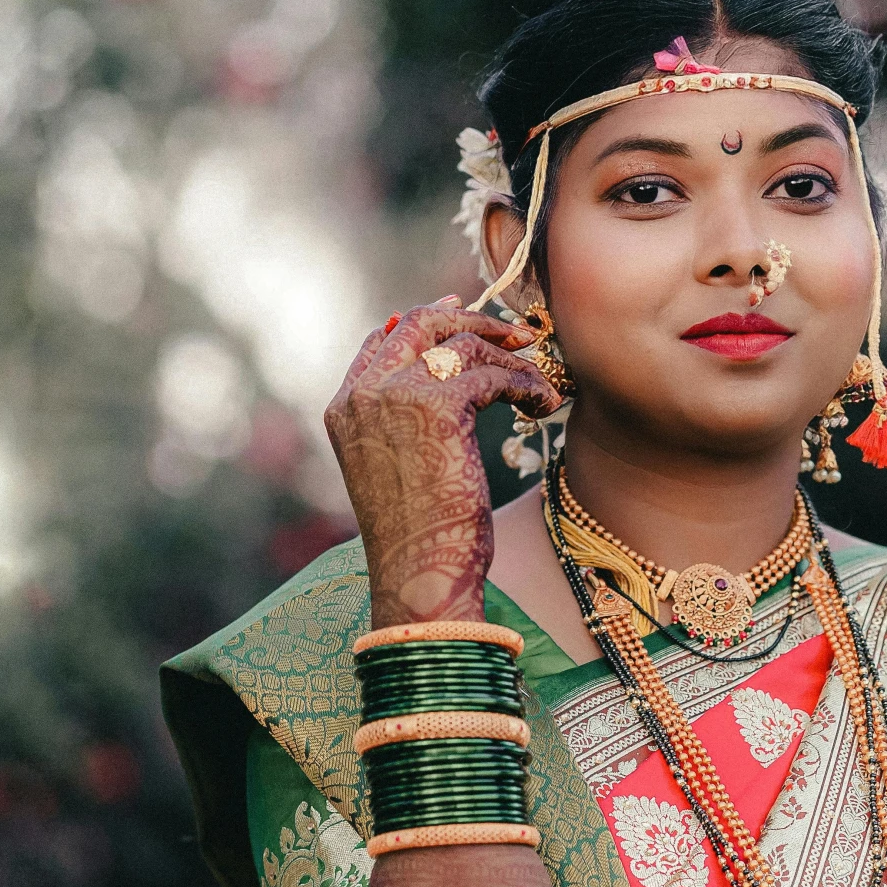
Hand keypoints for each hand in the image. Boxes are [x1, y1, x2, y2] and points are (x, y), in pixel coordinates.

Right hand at [325, 299, 561, 626]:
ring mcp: (395, 394)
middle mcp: (363, 394)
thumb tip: (443, 380)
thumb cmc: (416, 535)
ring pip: (463, 345)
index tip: (462, 312)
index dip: (426, 323)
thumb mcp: (395, 469)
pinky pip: (492, 373)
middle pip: (420, 323)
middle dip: (471, 319)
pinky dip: (526, 385)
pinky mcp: (437, 405)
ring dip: (511, 360)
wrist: (419, 574)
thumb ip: (401, 422)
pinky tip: (542, 404)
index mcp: (343, 408)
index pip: (380, 341)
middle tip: (514, 335)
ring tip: (539, 386)